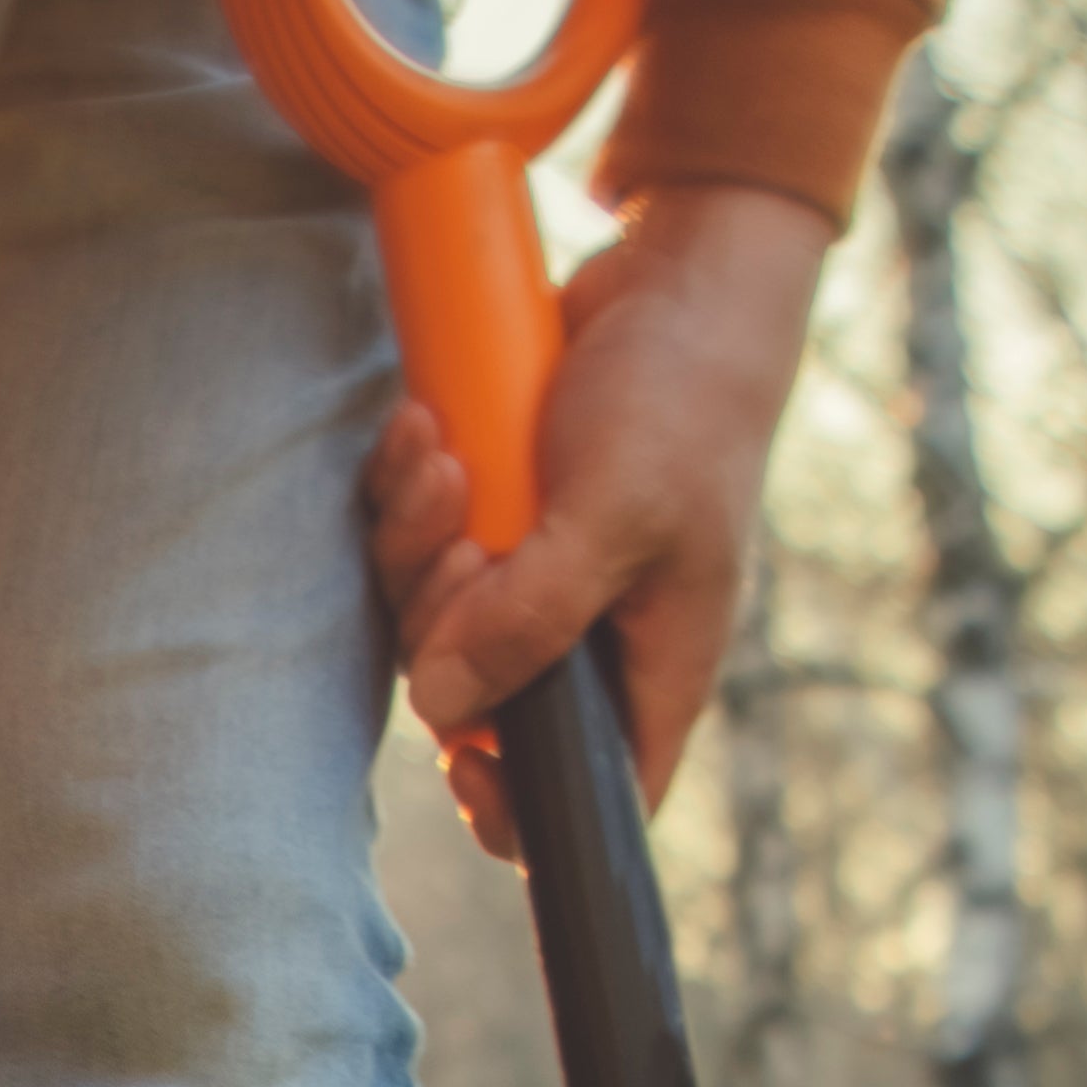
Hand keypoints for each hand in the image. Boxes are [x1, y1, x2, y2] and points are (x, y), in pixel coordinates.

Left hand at [360, 177, 835, 857]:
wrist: (677, 278)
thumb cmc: (681, 399)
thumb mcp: (615, 515)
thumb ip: (532, 619)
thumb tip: (440, 707)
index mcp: (646, 665)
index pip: (584, 791)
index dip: (515, 808)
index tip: (461, 761)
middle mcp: (586, 633)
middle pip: (467, 691)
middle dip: (441, 613)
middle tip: (464, 537)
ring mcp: (532, 570)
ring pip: (424, 609)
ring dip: (413, 534)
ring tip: (444, 457)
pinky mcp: (490, 510)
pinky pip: (411, 532)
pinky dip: (405, 485)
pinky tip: (424, 426)